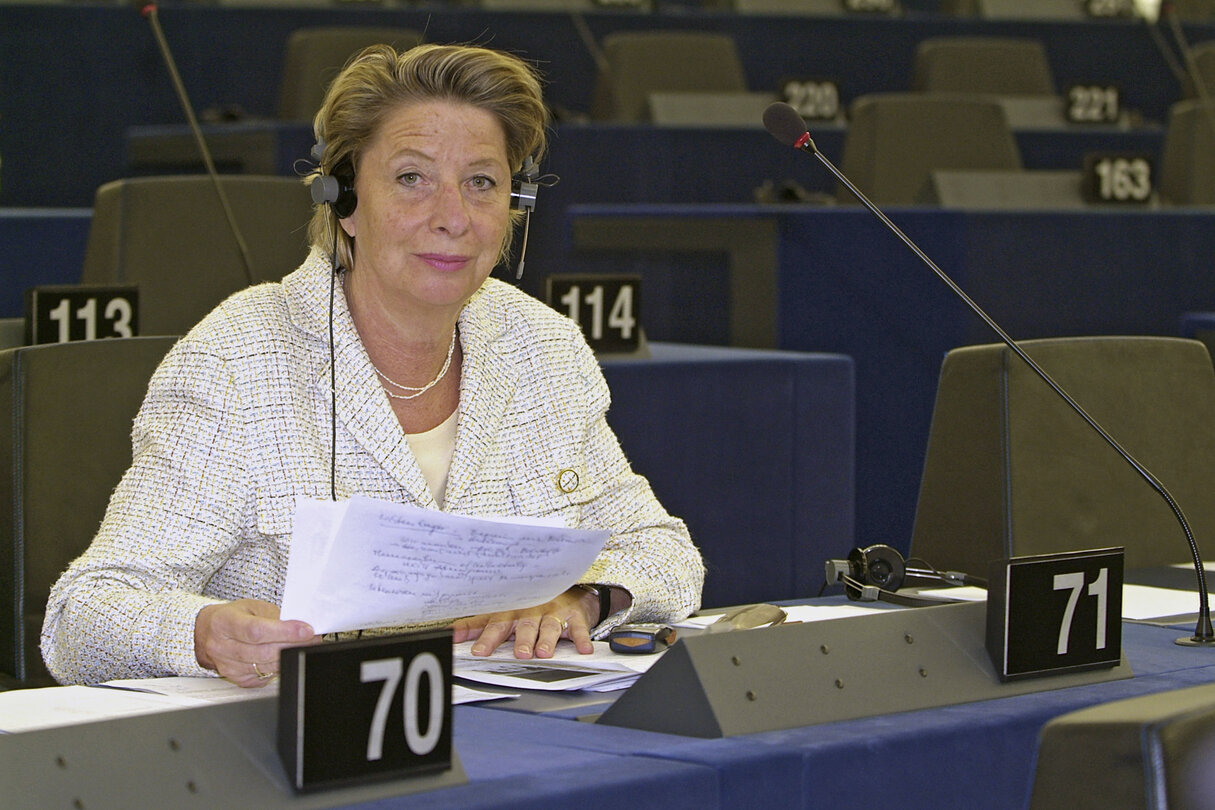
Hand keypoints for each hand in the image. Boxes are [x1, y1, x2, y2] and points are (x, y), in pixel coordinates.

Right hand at [194, 599, 318, 686]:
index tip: (306, 630)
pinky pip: (264, 677)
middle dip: (293, 645)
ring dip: (289, 656)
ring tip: (304, 645)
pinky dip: (278, 667)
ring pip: (266, 667)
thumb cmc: (231, 617)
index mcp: (224, 623)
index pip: (256, 631)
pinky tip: (284, 656)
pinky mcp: (236, 679)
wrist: (206, 632)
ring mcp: (228, 666)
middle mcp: (222, 647)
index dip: (284, 632)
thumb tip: (300, 625)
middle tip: (313, 638)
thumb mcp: (251, 607)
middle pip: (263, 651)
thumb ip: (273, 616)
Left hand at [451, 586, 598, 658]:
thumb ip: (476, 625)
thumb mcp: (500, 614)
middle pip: (525, 627)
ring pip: (550, 627)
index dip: (487, 639)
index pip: (496, 626)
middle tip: (520, 654)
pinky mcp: (574, 617)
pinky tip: (583, 649)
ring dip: (547, 640)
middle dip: (522, 640)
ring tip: (544, 653)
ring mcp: (553, 614)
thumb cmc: (528, 606)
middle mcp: (531, 612)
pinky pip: (578, 629)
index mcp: (511, 613)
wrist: (565, 591)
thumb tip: (450, 635)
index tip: (478, 651)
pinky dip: (582, 639)